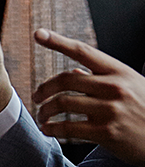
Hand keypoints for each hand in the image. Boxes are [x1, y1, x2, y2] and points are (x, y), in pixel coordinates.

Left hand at [32, 28, 144, 166]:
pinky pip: (68, 127)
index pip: (83, 51)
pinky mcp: (106, 133)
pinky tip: (48, 130)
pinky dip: (52, 129)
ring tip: (42, 116)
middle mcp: (114, 87)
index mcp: (119, 72)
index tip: (38, 33)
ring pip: (62, 103)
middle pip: (66, 79)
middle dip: (44, 88)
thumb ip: (102, 78)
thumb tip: (73, 71)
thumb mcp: (131, 86)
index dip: (58, 42)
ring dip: (45, 111)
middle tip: (36, 97)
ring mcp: (110, 110)